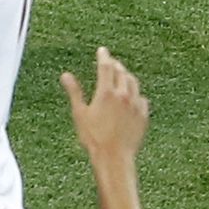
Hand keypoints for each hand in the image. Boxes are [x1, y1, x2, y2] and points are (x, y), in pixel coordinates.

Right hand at [61, 47, 149, 162]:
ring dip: (126, 76)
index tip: (102, 50)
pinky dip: (136, 94)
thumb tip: (65, 75)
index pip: (106, 67)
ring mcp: (135, 106)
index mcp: (106, 92)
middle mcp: (123, 96)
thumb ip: (74, 91)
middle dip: (115, 65)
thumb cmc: (93, 137)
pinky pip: (142, 99)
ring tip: (121, 76)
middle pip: (121, 72)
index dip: (103, 56)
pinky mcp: (143, 117)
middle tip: (110, 62)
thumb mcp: (79, 113)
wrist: (114, 158)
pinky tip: (133, 97)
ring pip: (133, 83)